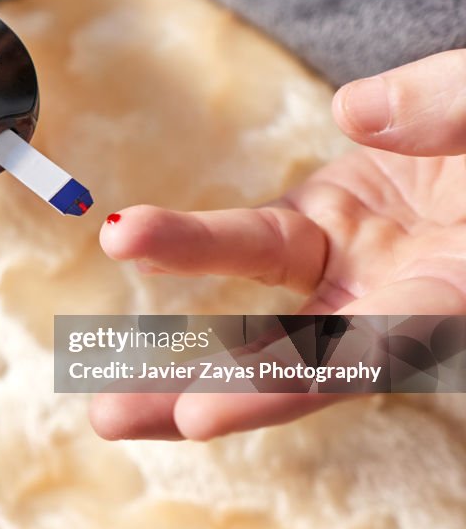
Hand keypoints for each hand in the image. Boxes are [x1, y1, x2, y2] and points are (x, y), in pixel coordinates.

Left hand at [92, 49, 465, 440]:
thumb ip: (452, 110)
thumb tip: (354, 111)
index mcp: (460, 289)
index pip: (373, 352)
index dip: (288, 385)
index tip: (203, 414)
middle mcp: (402, 297)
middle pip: (297, 366)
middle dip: (204, 396)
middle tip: (109, 418)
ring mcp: (354, 265)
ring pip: (262, 319)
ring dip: (181, 351)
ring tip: (98, 385)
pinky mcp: (320, 226)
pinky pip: (252, 242)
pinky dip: (195, 248)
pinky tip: (136, 243)